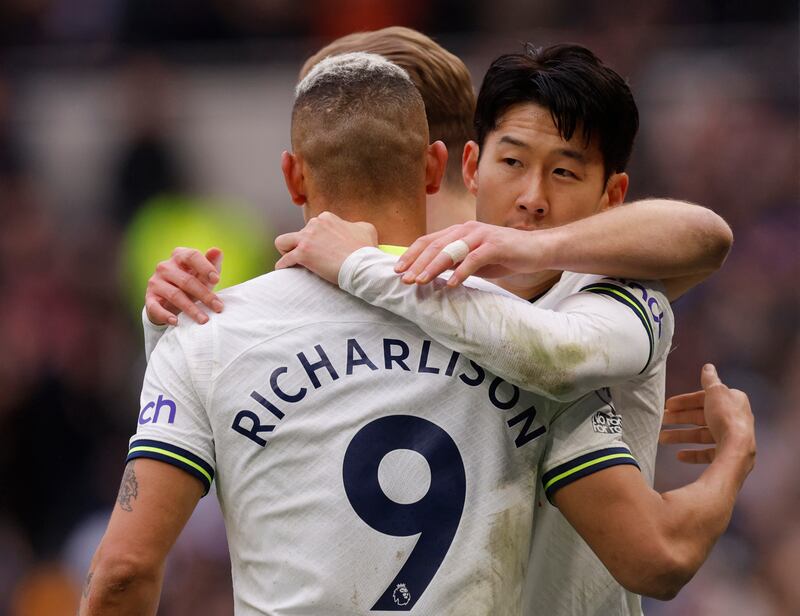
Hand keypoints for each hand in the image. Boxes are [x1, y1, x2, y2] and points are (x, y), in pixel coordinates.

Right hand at [145, 247, 223, 325]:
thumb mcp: (203, 274)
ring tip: (204, 320)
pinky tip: (176, 322)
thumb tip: (217, 250)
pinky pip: (155, 307)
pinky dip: (165, 315)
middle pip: (187, 280)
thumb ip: (212, 263)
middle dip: (205, 295)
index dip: (205, 267)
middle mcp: (165, 267)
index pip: (192, 256)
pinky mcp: (149, 298)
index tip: (217, 280)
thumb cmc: (193, 283)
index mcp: (179, 256)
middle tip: (218, 307)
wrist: (170, 300)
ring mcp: (155, 282)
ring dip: (191, 309)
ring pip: (175, 295)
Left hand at [274, 212, 377, 283]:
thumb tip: (352, 230)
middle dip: (304, 245)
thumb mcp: (366, 229)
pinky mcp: (303, 254)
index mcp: (327, 218)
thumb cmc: (366, 250)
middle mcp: (315, 224)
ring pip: (283, 241)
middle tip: (313, 258)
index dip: (317, 239)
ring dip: (286, 250)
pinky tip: (284, 270)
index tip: (323, 250)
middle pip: (300, 234)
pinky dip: (283, 265)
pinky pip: (285, 259)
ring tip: (292, 260)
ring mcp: (307, 239)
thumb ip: (354, 226)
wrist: (363, 265)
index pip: (313, 226)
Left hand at [393, 221, 543, 286]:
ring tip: (420, 281)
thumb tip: (431, 275)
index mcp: (459, 231)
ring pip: (451, 251)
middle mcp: (467, 230)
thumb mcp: (474, 260)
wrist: (536, 250)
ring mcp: (481, 236)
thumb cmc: (504, 256)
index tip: (398, 270)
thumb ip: (454, 264)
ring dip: (433, 267)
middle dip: (417, 263)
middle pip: (435, 245)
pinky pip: (474, 259)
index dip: (412, 254)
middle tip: (404, 279)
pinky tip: (451, 285)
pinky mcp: (495, 246)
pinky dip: (461, 273)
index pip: (429, 240)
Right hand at [660, 364, 754, 465]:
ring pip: (701, 434)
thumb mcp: (715, 392)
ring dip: (681, 436)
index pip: (704, 398)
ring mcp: (730, 437)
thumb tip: (708, 367)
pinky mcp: (727, 453)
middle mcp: (733, 418)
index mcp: (732, 401)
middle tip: (662, 420)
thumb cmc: (725, 418)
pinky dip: (693, 453)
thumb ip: (710, 380)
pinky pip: (706, 453)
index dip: (685, 401)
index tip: (668, 405)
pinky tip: (679, 455)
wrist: (737, 449)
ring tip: (662, 438)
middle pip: (701, 416)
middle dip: (680, 418)